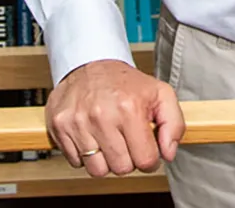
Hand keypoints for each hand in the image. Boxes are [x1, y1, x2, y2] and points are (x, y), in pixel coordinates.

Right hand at [46, 58, 185, 177]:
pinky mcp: (60, 126)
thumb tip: (168, 153)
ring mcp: (78, 122)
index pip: (145, 160)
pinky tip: (92, 136)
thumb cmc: (125, 83)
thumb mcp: (160, 93)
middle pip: (121, 168)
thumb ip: (174, 123)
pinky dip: (85, 155)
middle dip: (128, 159)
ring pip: (97, 170)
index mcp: (129, 107)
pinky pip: (76, 163)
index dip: (150, 159)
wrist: (91, 63)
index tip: (146, 148)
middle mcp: (102, 115)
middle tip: (126, 139)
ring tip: (109, 138)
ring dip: (105, 160)